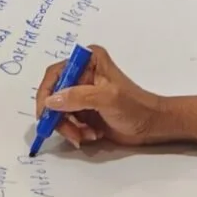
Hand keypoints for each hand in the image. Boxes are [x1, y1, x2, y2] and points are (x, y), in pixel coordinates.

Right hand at [35, 45, 167, 148]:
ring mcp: (81, 93)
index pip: (56, 73)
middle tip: (71, 133)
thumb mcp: (107, 99)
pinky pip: (67, 121)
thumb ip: (79, 97)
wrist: (150, 126)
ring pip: (58, 112)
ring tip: (86, 135)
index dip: (47, 93)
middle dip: (59, 117)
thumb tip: (51, 101)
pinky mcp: (83, 110)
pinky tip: (92, 135)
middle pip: (54, 95)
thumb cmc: (134, 107)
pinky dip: (75, 131)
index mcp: (88, 60)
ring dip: (69, 127)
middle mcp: (82, 73)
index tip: (46, 114)